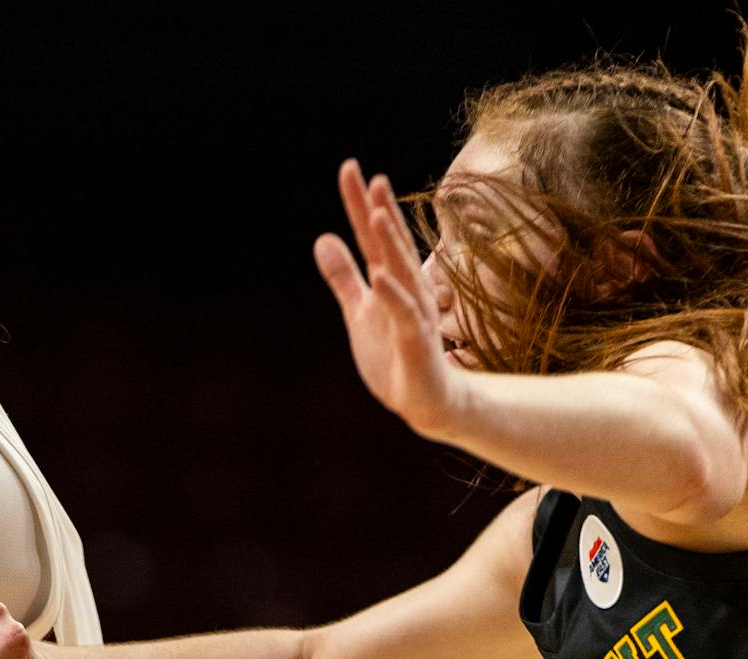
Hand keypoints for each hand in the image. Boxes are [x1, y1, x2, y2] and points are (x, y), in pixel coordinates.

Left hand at [313, 160, 466, 440]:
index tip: (349, 168)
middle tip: (368, 175)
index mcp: (391, 280)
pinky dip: (393, 295)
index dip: (360, 204)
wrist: (425, 402)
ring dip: (391, 243)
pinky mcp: (419, 342)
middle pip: (390, 245)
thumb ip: (343, 277)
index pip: (373, 236)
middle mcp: (407, 289)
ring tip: (376, 213)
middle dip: (379, 211)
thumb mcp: (360, 312)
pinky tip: (379, 276)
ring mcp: (416, 314)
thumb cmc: (396, 354)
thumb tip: (322, 238)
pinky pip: (406, 315)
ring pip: (402, 273)